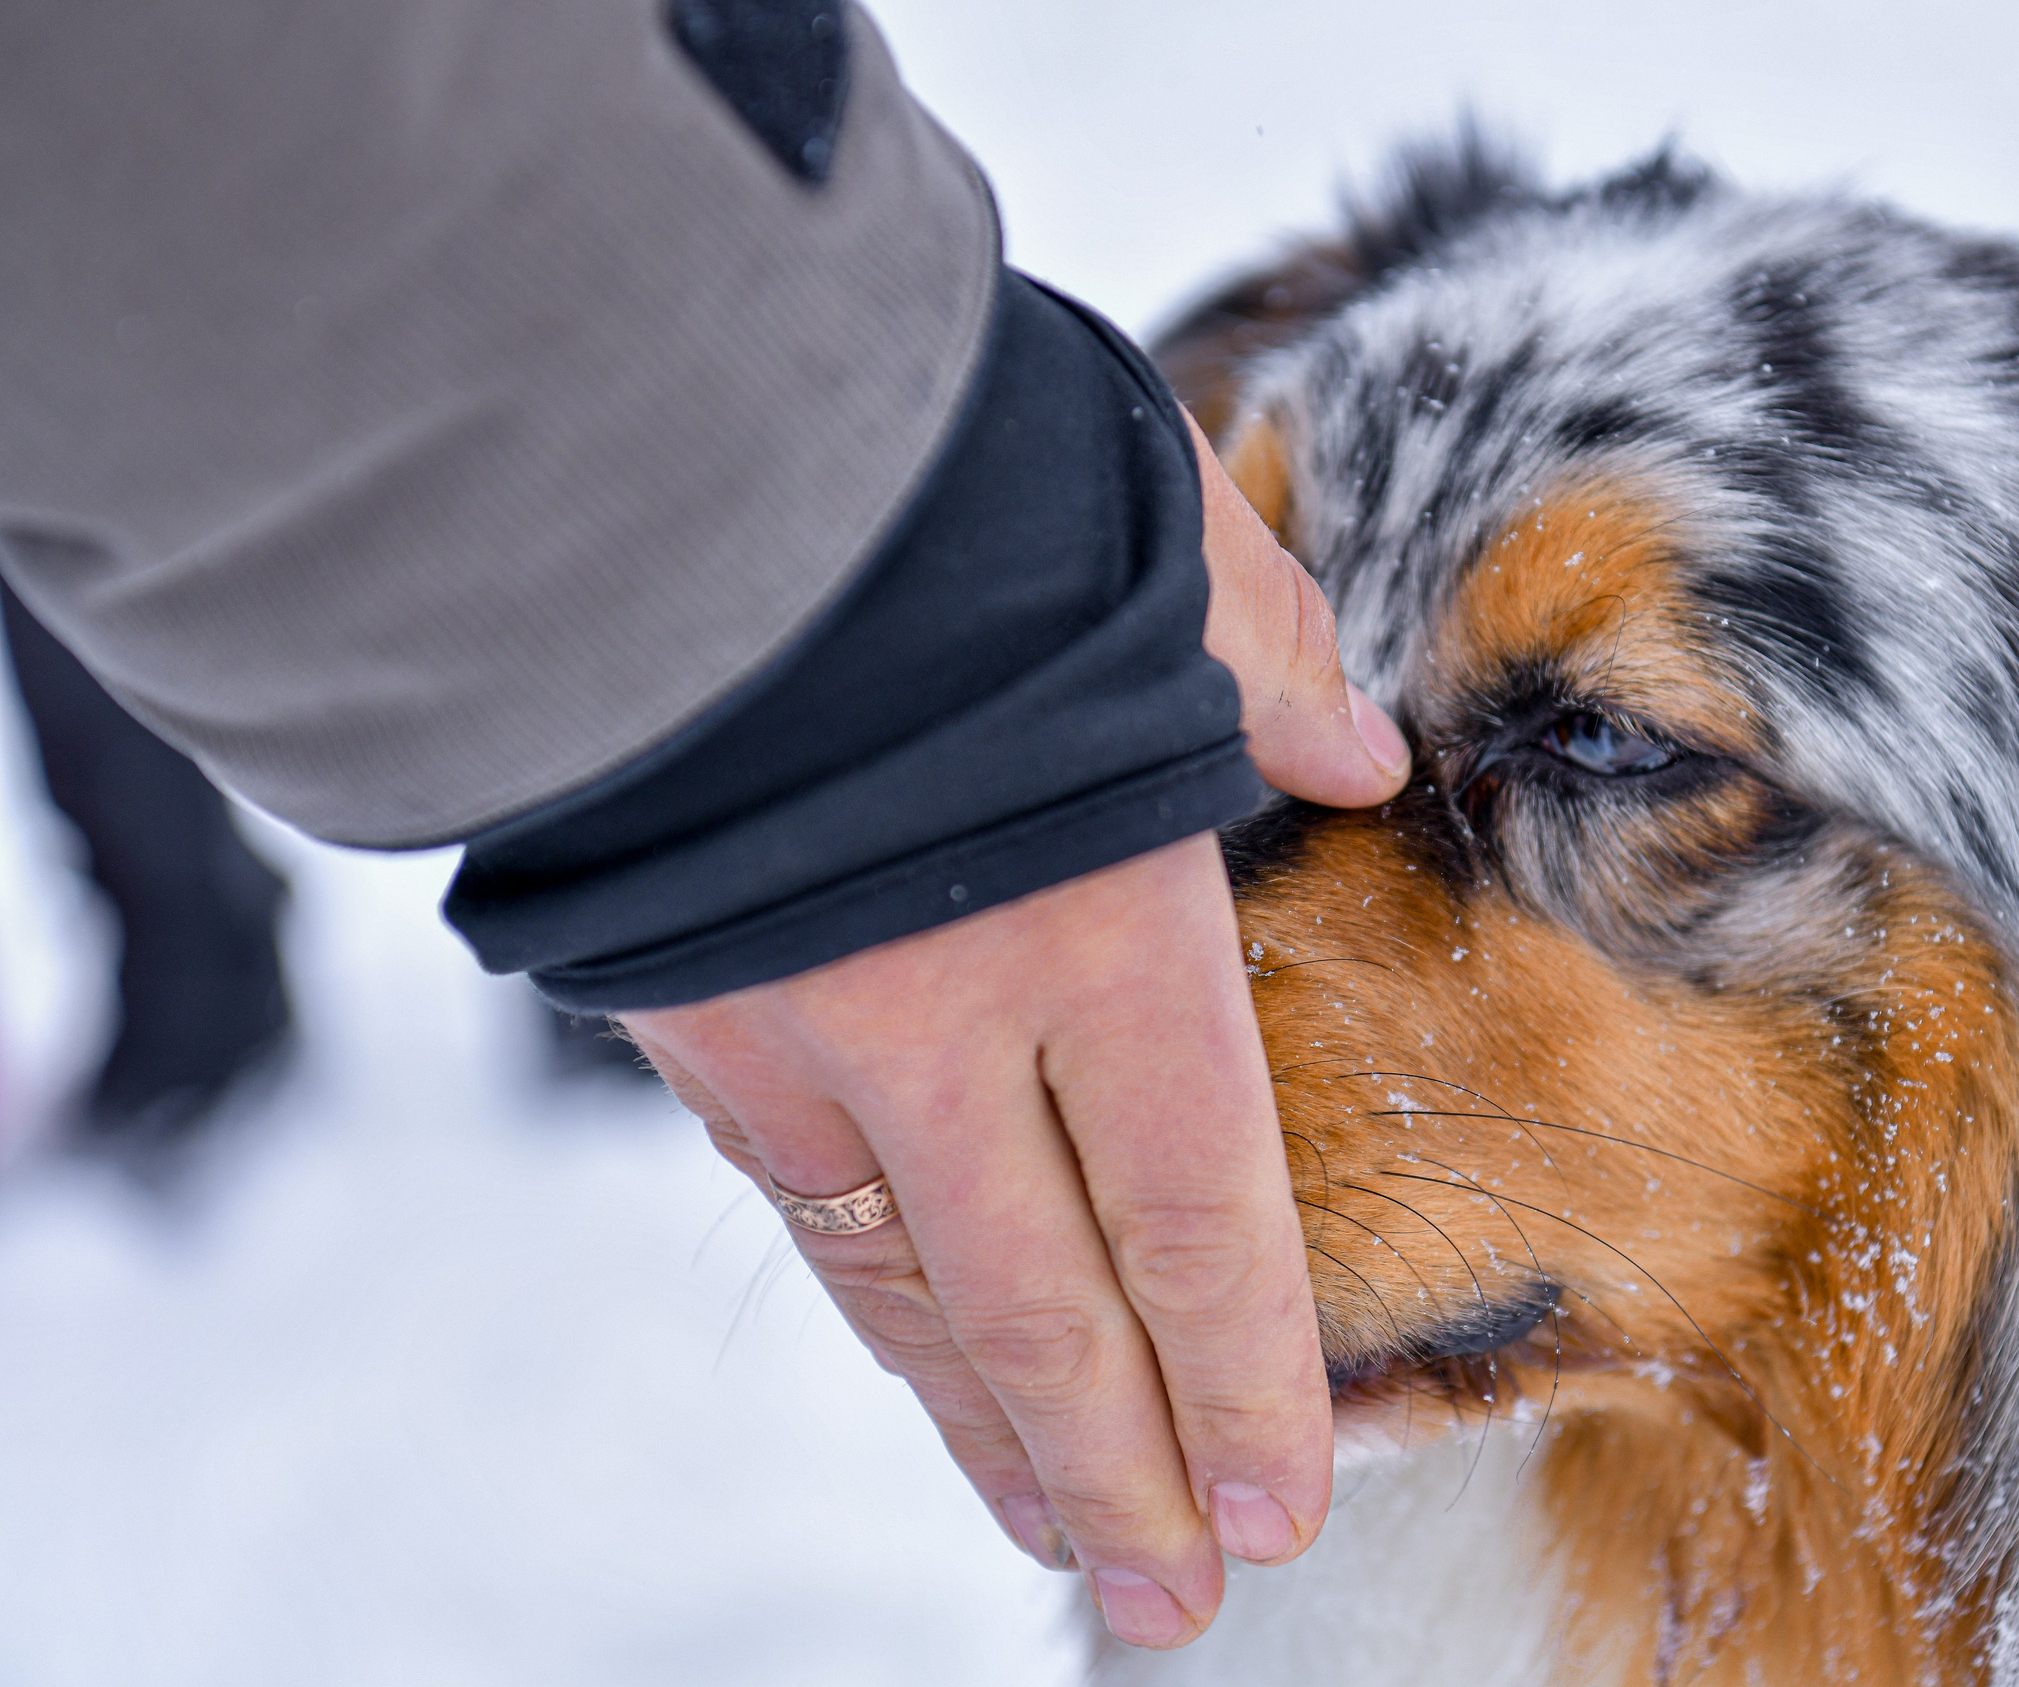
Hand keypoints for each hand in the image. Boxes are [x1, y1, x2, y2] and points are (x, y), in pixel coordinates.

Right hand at [621, 412, 1407, 1648]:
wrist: (637, 472)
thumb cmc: (931, 500)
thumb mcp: (1155, 553)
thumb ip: (1268, 668)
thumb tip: (1353, 755)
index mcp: (1094, 920)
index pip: (1192, 1205)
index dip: (1244, 1370)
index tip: (1286, 1499)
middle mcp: (945, 1018)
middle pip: (1051, 1304)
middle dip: (1127, 1467)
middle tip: (1185, 1596)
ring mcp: (800, 1038)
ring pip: (916, 1294)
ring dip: (997, 1434)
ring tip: (1068, 1541)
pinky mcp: (693, 1023)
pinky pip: (812, 1213)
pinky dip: (885, 1317)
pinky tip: (923, 1373)